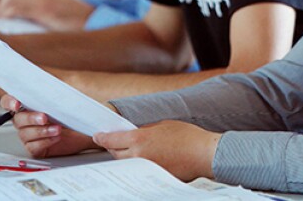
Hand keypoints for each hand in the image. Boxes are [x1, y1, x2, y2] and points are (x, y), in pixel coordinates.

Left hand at [0, 0, 93, 30]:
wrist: (95, 24)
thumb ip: (33, 4)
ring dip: (2, 9)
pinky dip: (7, 14)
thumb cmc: (75, 22)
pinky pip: (14, 7)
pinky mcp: (45, 9)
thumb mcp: (53, 9)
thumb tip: (6, 9)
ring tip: (8, 20)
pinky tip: (12, 22)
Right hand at [1, 95, 97, 157]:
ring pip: (25, 134)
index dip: (9, 102)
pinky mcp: (38, 147)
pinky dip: (45, 142)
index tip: (17, 104)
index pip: (9, 101)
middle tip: (44, 117)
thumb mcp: (67, 90)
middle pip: (17, 119)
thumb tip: (40, 80)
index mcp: (30, 103)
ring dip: (41, 131)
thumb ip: (52, 86)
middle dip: (30, 118)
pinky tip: (56, 137)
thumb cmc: (78, 108)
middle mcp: (27, 119)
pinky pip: (34, 147)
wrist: (91, 126)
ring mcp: (32, 133)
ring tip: (58, 128)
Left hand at [94, 120, 220, 180]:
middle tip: (113, 142)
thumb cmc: (188, 136)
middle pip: (116, 154)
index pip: (112, 140)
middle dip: (113, 147)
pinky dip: (137, 165)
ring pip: (126, 164)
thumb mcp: (163, 125)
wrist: (204, 154)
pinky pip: (138, 171)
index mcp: (139, 139)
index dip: (102, 137)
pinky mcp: (152, 177)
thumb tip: (134, 134)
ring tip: (129, 152)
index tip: (98, 136)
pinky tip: (142, 160)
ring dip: (124, 157)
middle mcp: (138, 156)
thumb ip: (145, 130)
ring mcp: (144, 169)